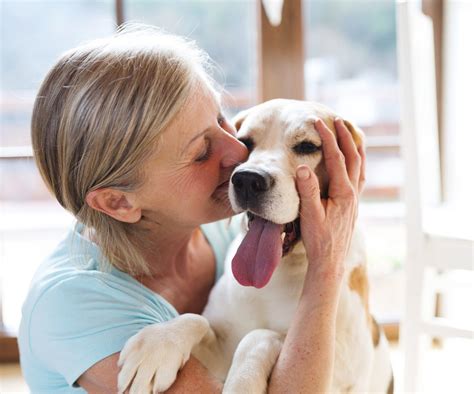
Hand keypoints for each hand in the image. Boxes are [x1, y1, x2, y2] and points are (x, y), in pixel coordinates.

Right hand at [295, 118, 364, 281]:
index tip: (318, 123)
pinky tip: (353, 161)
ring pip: (360, 166)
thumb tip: (303, 167)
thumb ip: (307, 191)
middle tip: (337, 120)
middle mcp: (353, 193)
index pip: (336, 158)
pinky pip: (359, 177)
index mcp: (343, 193)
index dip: (327, 139)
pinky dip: (357, 162)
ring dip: (355, 147)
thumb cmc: (318, 240)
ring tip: (351, 133)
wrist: (329, 261)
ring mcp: (355, 199)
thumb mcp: (309, 215)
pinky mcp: (352, 205)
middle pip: (353, 157)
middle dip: (345, 136)